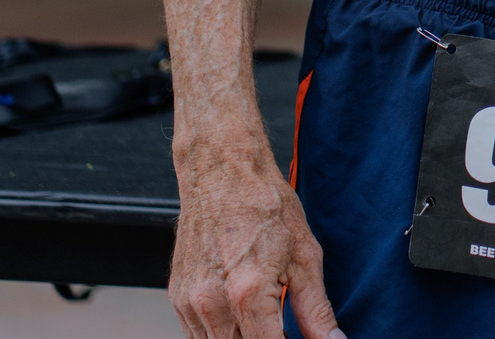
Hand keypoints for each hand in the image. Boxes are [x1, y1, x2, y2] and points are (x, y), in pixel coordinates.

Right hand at [169, 135, 340, 338]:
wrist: (222, 172)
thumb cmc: (265, 205)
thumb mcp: (305, 255)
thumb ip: (316, 309)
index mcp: (247, 294)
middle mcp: (212, 304)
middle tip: (287, 332)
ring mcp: (189, 304)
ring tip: (269, 327)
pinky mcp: (177, 300)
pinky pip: (197, 337)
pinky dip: (222, 337)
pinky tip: (244, 322)